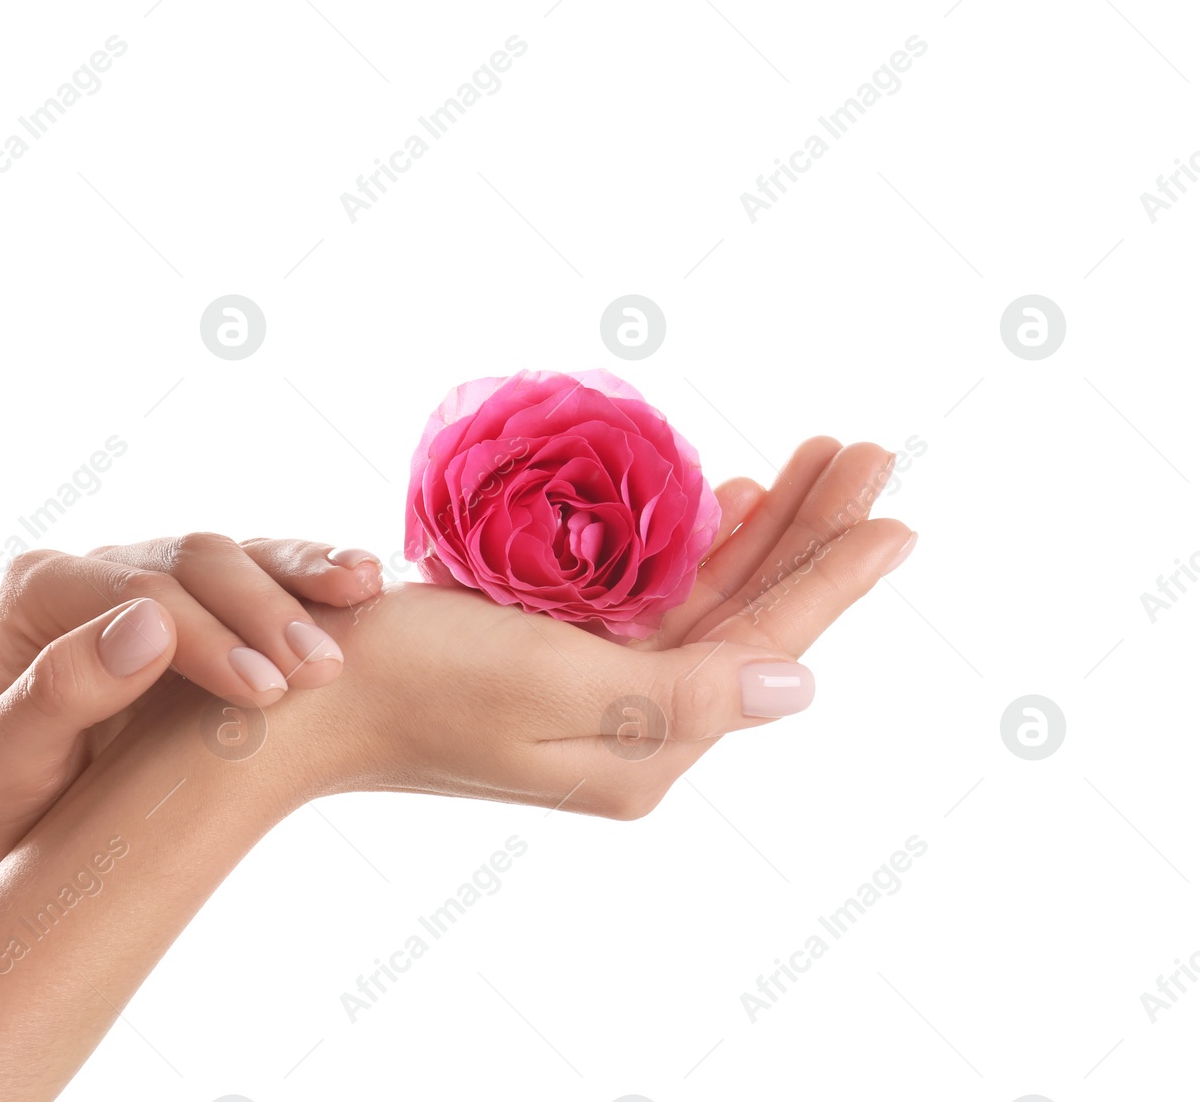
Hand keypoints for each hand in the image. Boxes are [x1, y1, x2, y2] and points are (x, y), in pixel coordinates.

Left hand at [0, 534, 383, 878]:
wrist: (37, 843)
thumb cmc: (13, 812)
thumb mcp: (7, 762)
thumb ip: (60, 691)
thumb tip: (150, 624)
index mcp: (43, 590)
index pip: (137, 590)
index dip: (206, 633)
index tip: (262, 692)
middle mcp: (103, 569)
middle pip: (197, 559)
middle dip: (264, 608)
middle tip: (320, 668)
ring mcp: (164, 580)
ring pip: (242, 554)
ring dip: (305, 578)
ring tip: (363, 596)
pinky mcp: (215, 604)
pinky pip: (272, 575)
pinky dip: (319, 577)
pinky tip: (365, 585)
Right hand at [228, 438, 912, 818]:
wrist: (301, 705)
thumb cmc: (411, 683)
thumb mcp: (551, 688)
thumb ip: (683, 691)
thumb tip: (803, 686)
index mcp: (646, 746)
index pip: (767, 645)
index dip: (833, 573)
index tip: (898, 510)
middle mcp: (634, 730)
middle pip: (750, 618)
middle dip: (810, 534)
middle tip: (867, 453)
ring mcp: (597, 697)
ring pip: (707, 603)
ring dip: (759, 533)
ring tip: (809, 467)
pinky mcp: (557, 666)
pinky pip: (652, 603)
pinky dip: (691, 550)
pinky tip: (716, 509)